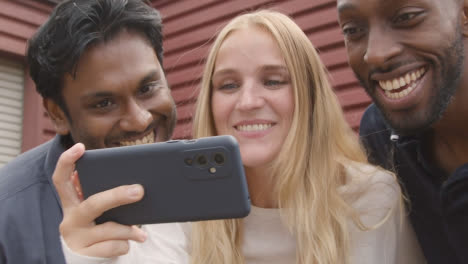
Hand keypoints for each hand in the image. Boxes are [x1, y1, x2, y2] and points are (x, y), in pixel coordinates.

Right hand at [53, 143, 146, 257]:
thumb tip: (135, 185)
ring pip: (109, 229)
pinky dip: (125, 245)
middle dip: (117, 196)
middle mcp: (70, 219)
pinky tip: (129, 244)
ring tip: (141, 233)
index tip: (80, 147)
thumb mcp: (98, 212)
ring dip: (129, 230)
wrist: (89, 261)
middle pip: (93, 204)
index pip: (61, 179)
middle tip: (139, 190)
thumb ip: (106, 197)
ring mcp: (76, 238)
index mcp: (71, 203)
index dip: (67, 162)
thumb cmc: (99, 228)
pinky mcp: (85, 254)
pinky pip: (113, 247)